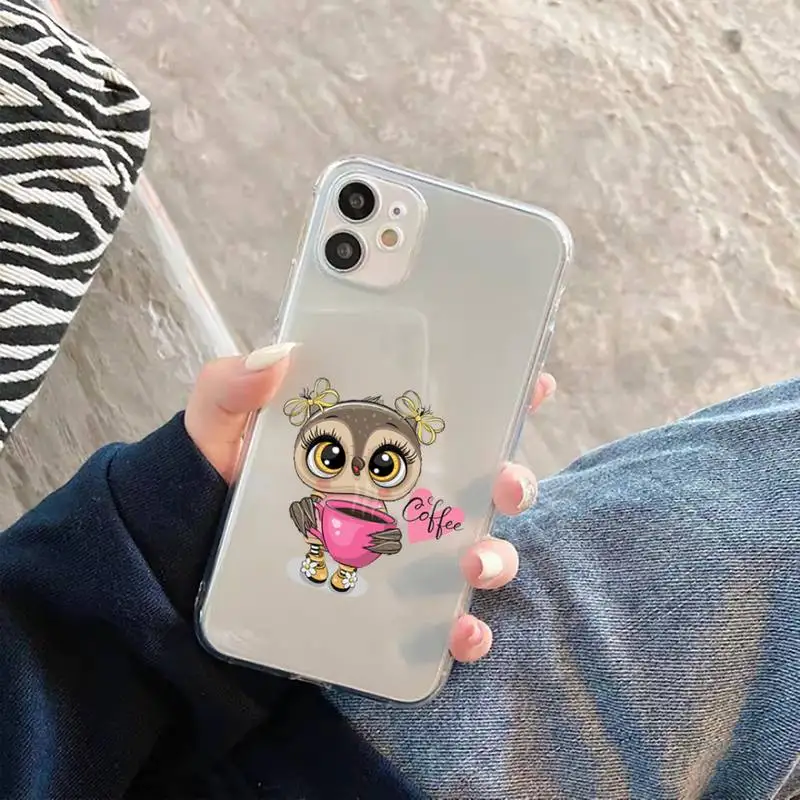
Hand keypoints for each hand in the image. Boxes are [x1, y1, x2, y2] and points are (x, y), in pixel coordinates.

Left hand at [184, 343, 554, 664]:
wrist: (191, 559)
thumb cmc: (219, 483)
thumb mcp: (218, 427)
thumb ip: (232, 387)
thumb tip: (278, 355)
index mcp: (378, 439)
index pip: (452, 411)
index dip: (501, 393)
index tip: (534, 381)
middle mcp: (404, 491)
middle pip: (484, 481)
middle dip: (515, 479)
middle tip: (505, 482)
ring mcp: (404, 549)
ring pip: (477, 549)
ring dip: (495, 556)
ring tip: (473, 561)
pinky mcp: (392, 605)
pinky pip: (445, 619)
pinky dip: (463, 629)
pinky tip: (458, 631)